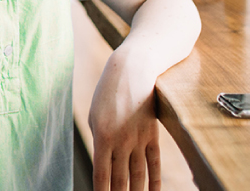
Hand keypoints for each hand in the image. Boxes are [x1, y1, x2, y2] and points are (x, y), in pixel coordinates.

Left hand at [88, 48, 161, 190]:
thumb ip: (99, 141)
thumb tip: (103, 163)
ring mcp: (139, 140)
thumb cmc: (107, 92)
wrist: (132, 71)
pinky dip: (155, 181)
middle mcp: (121, 142)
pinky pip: (154, 163)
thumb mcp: (95, 115)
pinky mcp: (152, 135)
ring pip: (138, 175)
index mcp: (102, 137)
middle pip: (121, 179)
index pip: (101, 175)